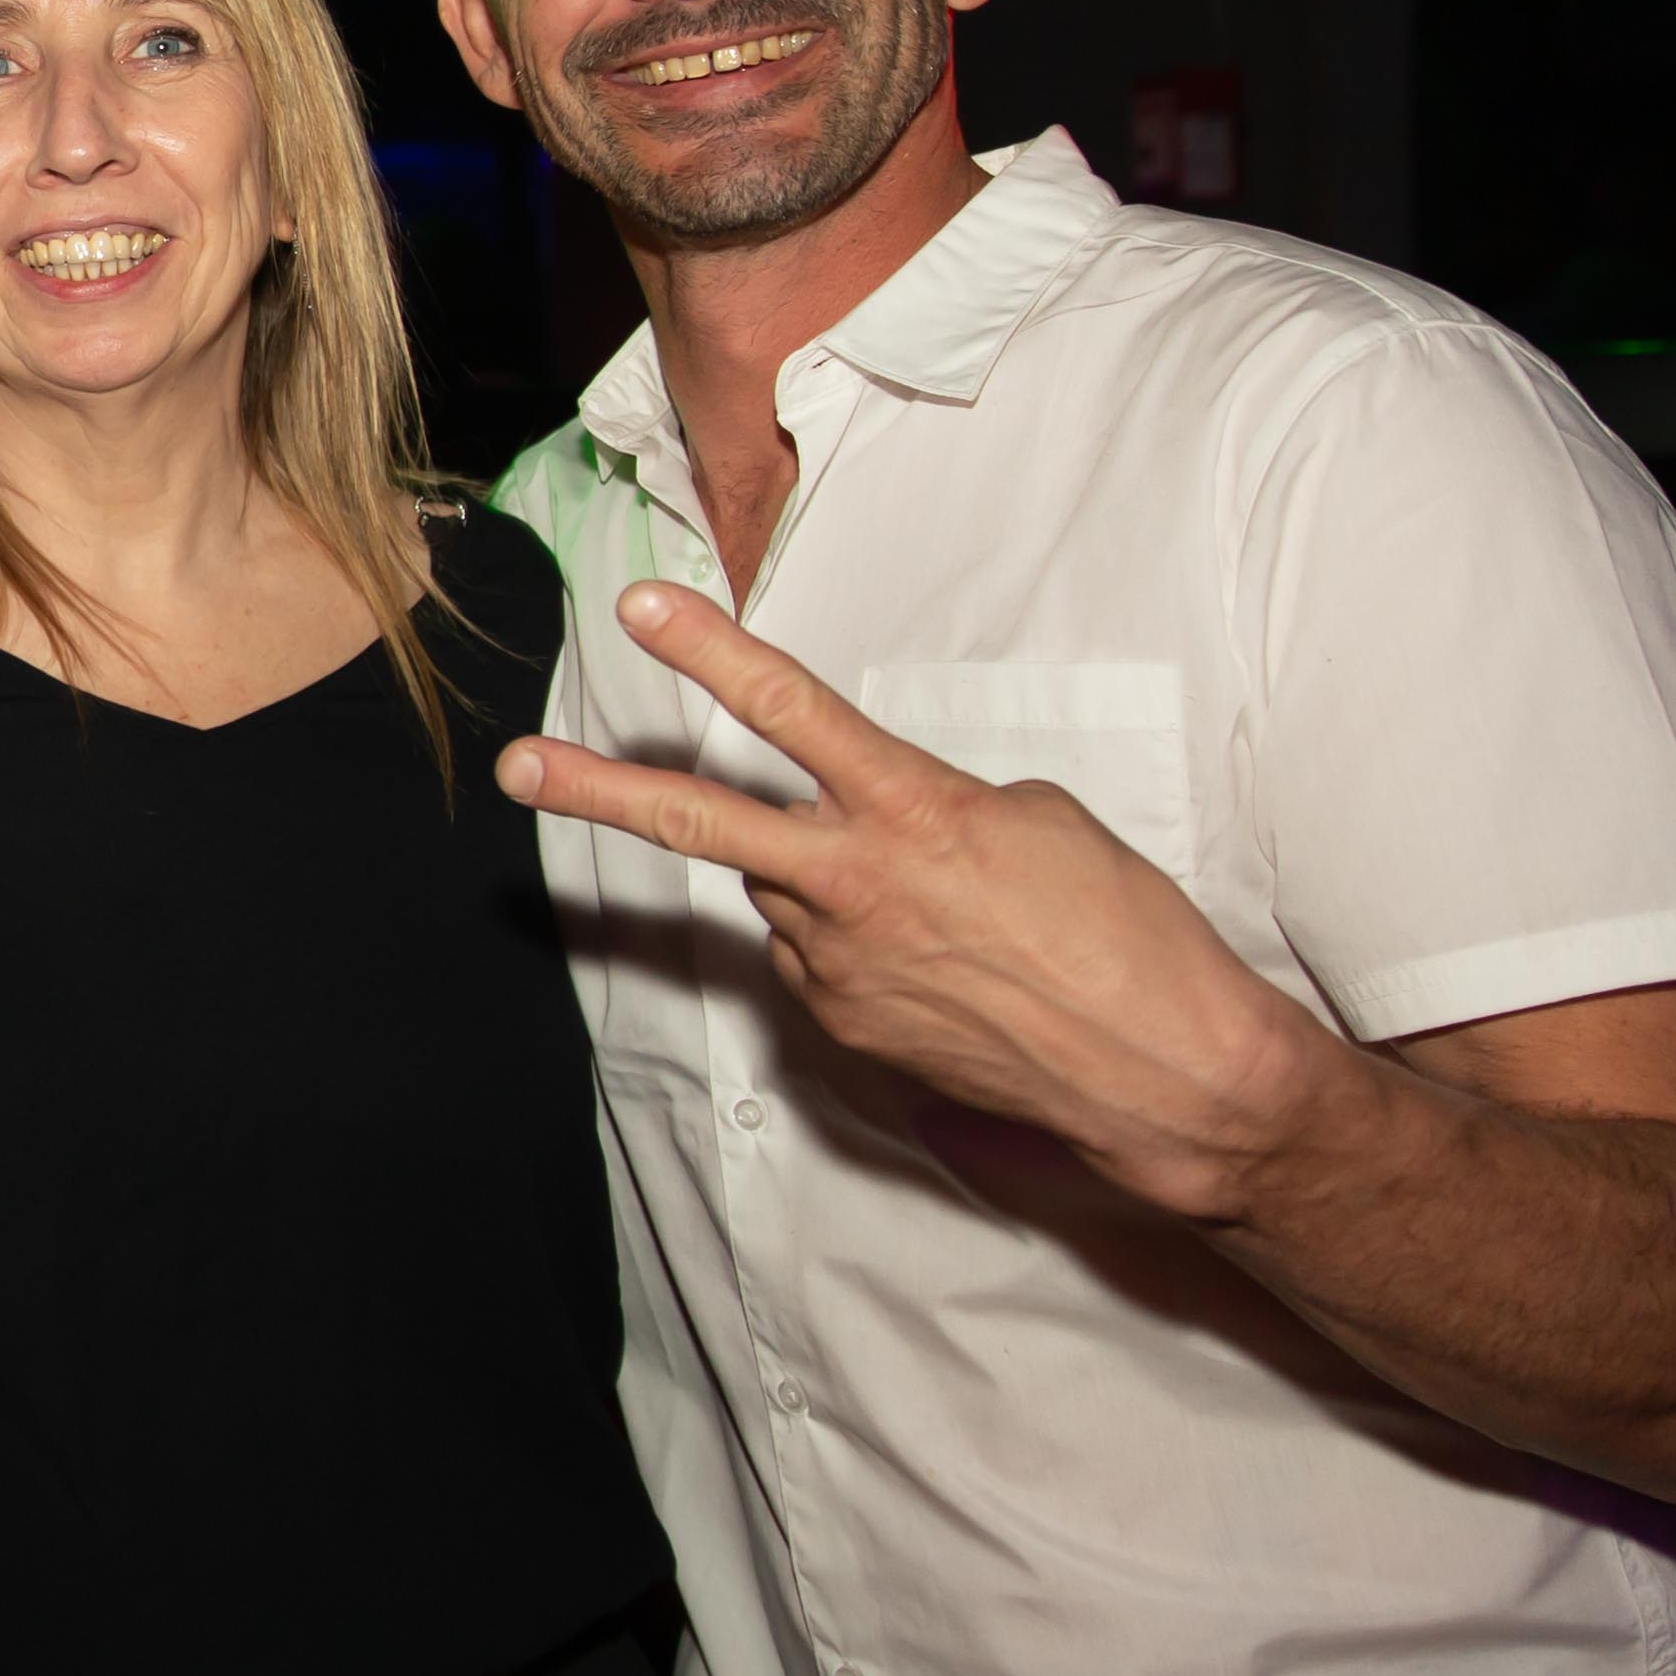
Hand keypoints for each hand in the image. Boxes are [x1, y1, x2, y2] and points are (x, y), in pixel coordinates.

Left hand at [497, 581, 1335, 1224]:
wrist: (1160, 1069)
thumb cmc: (1122, 929)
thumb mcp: (1034, 822)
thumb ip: (928, 804)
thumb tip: (870, 825)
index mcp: (913, 810)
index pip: (792, 710)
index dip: (710, 651)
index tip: (641, 606)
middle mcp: (855, 885)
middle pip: (704, 820)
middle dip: (599, 791)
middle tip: (516, 766)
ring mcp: (839, 964)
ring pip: (780, 893)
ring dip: (817, 880)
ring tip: (934, 909)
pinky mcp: (843, 1028)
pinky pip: (817, 961)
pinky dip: (851, 948)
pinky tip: (934, 968)